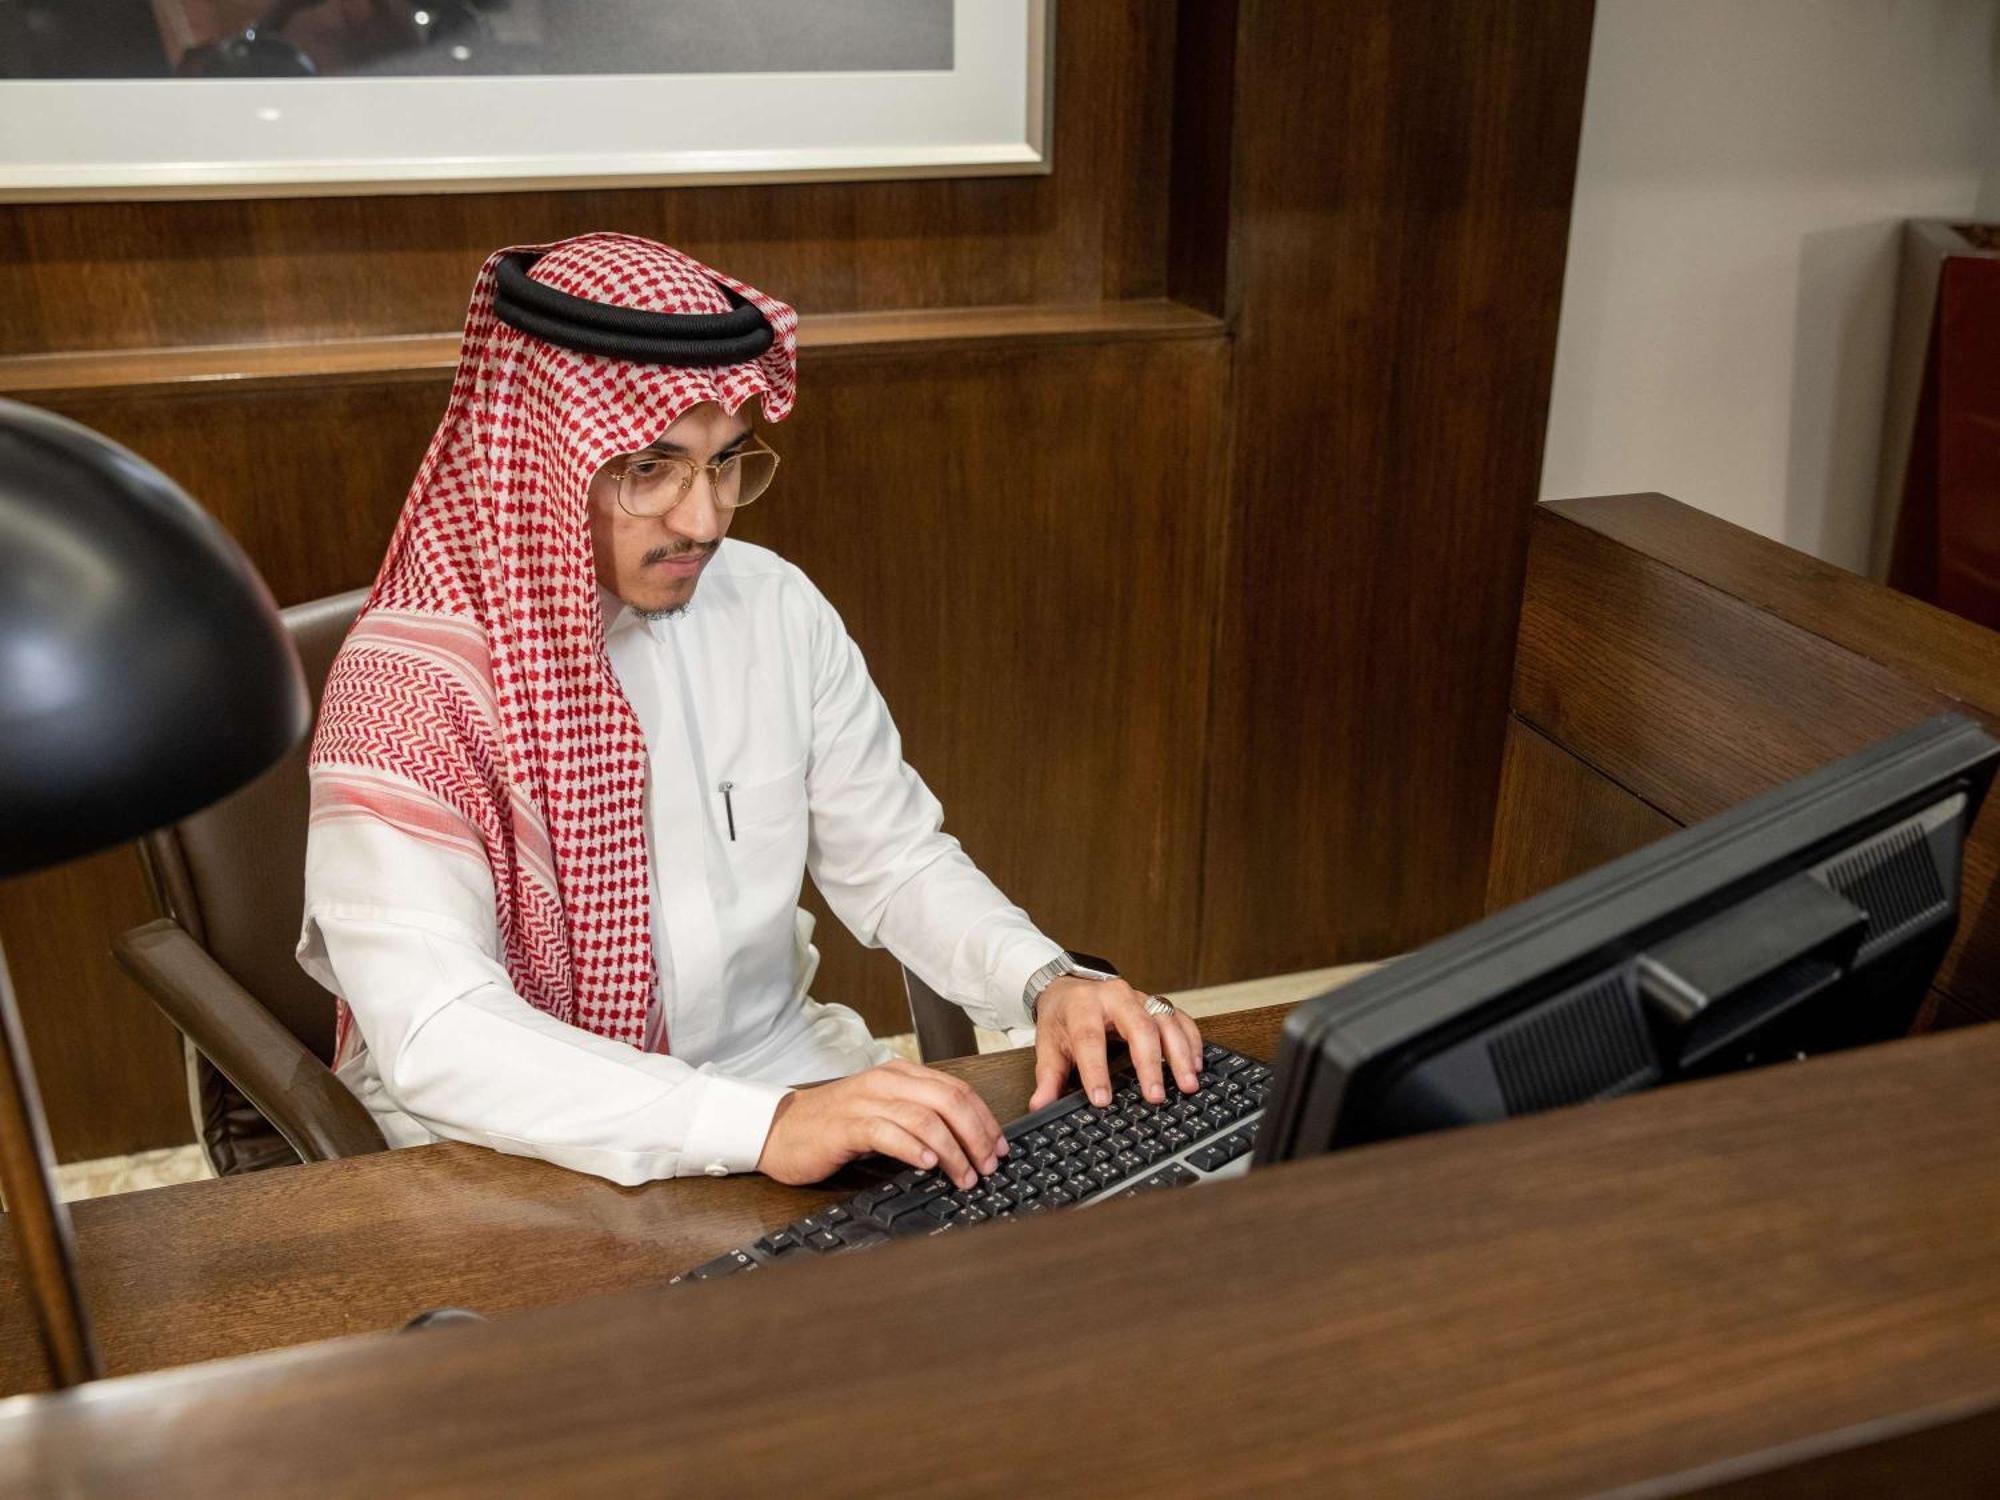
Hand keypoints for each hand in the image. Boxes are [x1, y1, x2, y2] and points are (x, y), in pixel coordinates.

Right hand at [756, 1059, 1007, 1190]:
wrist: (779, 1130)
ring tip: (965, 1175)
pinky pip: (888, 1132)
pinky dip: (914, 1149)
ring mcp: (866, 1101)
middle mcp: (887, 1082)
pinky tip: (929, 1165)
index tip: (1000, 1147)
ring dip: (953, 1150)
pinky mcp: (847, 1125)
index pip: (957, 1090)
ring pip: (925, 1118)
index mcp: (900, 1075)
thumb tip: (965, 1145)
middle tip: (988, 1165)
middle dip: (977, 1134)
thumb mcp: (883, 1114)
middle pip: (949, 1100)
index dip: (985, 1119)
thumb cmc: (833, 1126)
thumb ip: (918, 1120)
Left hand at [1030, 977, 1202, 1110]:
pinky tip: (1197, 1066)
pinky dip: (1192, 1041)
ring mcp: (1140, 997)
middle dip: (1149, 1064)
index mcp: (1083, 1006)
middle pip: (1138, 1027)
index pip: (1090, 1039)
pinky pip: (1180, 1018)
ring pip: (1165, 1021)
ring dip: (1180, 1054)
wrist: (1071, 985)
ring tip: (1187, 1085)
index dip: (1096, 1071)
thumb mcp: (1049, 1044)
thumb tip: (1039, 1107)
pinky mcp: (1156, 1003)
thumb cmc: (1063, 1017)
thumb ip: (1048, 1077)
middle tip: (1156, 1097)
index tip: (1102, 1100)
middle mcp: (1115, 997)